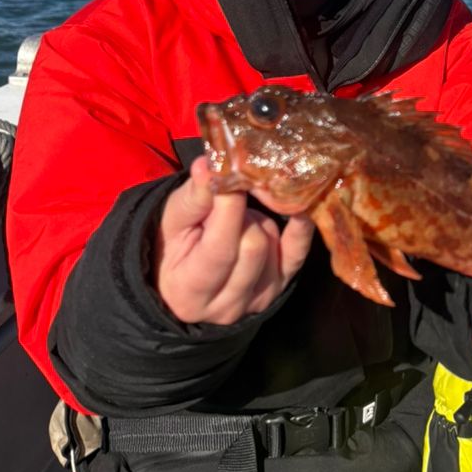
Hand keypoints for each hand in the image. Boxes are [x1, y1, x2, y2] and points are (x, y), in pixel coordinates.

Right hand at [154, 156, 314, 323]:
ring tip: (238, 219)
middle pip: (253, 245)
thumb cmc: (173, 246)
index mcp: (189, 290)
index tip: (227, 173)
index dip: (228, 204)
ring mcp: (257, 299)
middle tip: (228, 200)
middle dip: (243, 213)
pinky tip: (299, 208)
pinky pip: (298, 253)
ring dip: (258, 222)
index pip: (221, 246)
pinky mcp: (280, 287)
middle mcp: (226, 305)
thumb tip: (210, 165)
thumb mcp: (172, 220)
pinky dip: (300, 228)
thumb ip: (193, 196)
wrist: (185, 278)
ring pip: (273, 245)